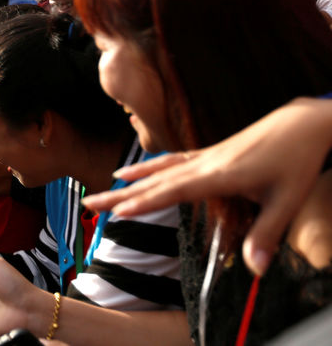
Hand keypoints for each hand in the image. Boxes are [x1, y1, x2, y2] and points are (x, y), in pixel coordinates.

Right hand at [81, 97, 331, 275]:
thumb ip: (266, 235)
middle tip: (89, 204)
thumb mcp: (287, 200)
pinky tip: (134, 171)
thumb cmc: (296, 160)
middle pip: (154, 181)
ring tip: (104, 188)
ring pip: (158, 169)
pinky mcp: (208, 153)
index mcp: (220, 175)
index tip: (117, 214)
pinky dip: (149, 167)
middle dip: (120, 194)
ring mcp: (204, 156)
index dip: (144, 203)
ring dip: (129, 181)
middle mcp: (205, 164)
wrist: (303, 123)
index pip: (173, 191)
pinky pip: (170, 160)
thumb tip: (254, 270)